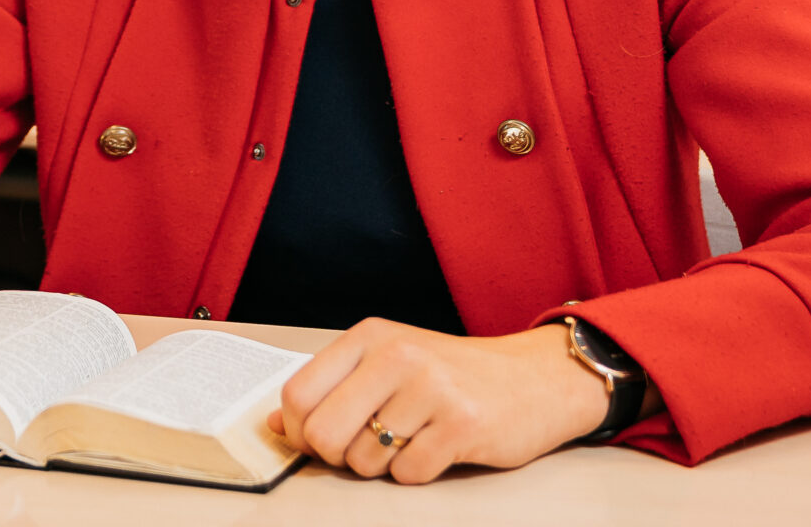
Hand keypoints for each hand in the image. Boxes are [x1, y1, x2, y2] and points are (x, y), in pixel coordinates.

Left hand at [267, 319, 608, 482]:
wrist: (535, 378)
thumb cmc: (454, 374)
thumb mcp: (388, 363)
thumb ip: (333, 388)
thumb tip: (275, 423)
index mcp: (370, 336)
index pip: (298, 394)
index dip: (299, 431)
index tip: (318, 438)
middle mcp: (398, 355)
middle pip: (323, 434)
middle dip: (338, 456)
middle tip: (367, 446)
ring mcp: (431, 388)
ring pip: (365, 461)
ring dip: (384, 465)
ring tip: (413, 438)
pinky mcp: (462, 424)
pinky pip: (408, 474)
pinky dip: (418, 472)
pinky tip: (439, 447)